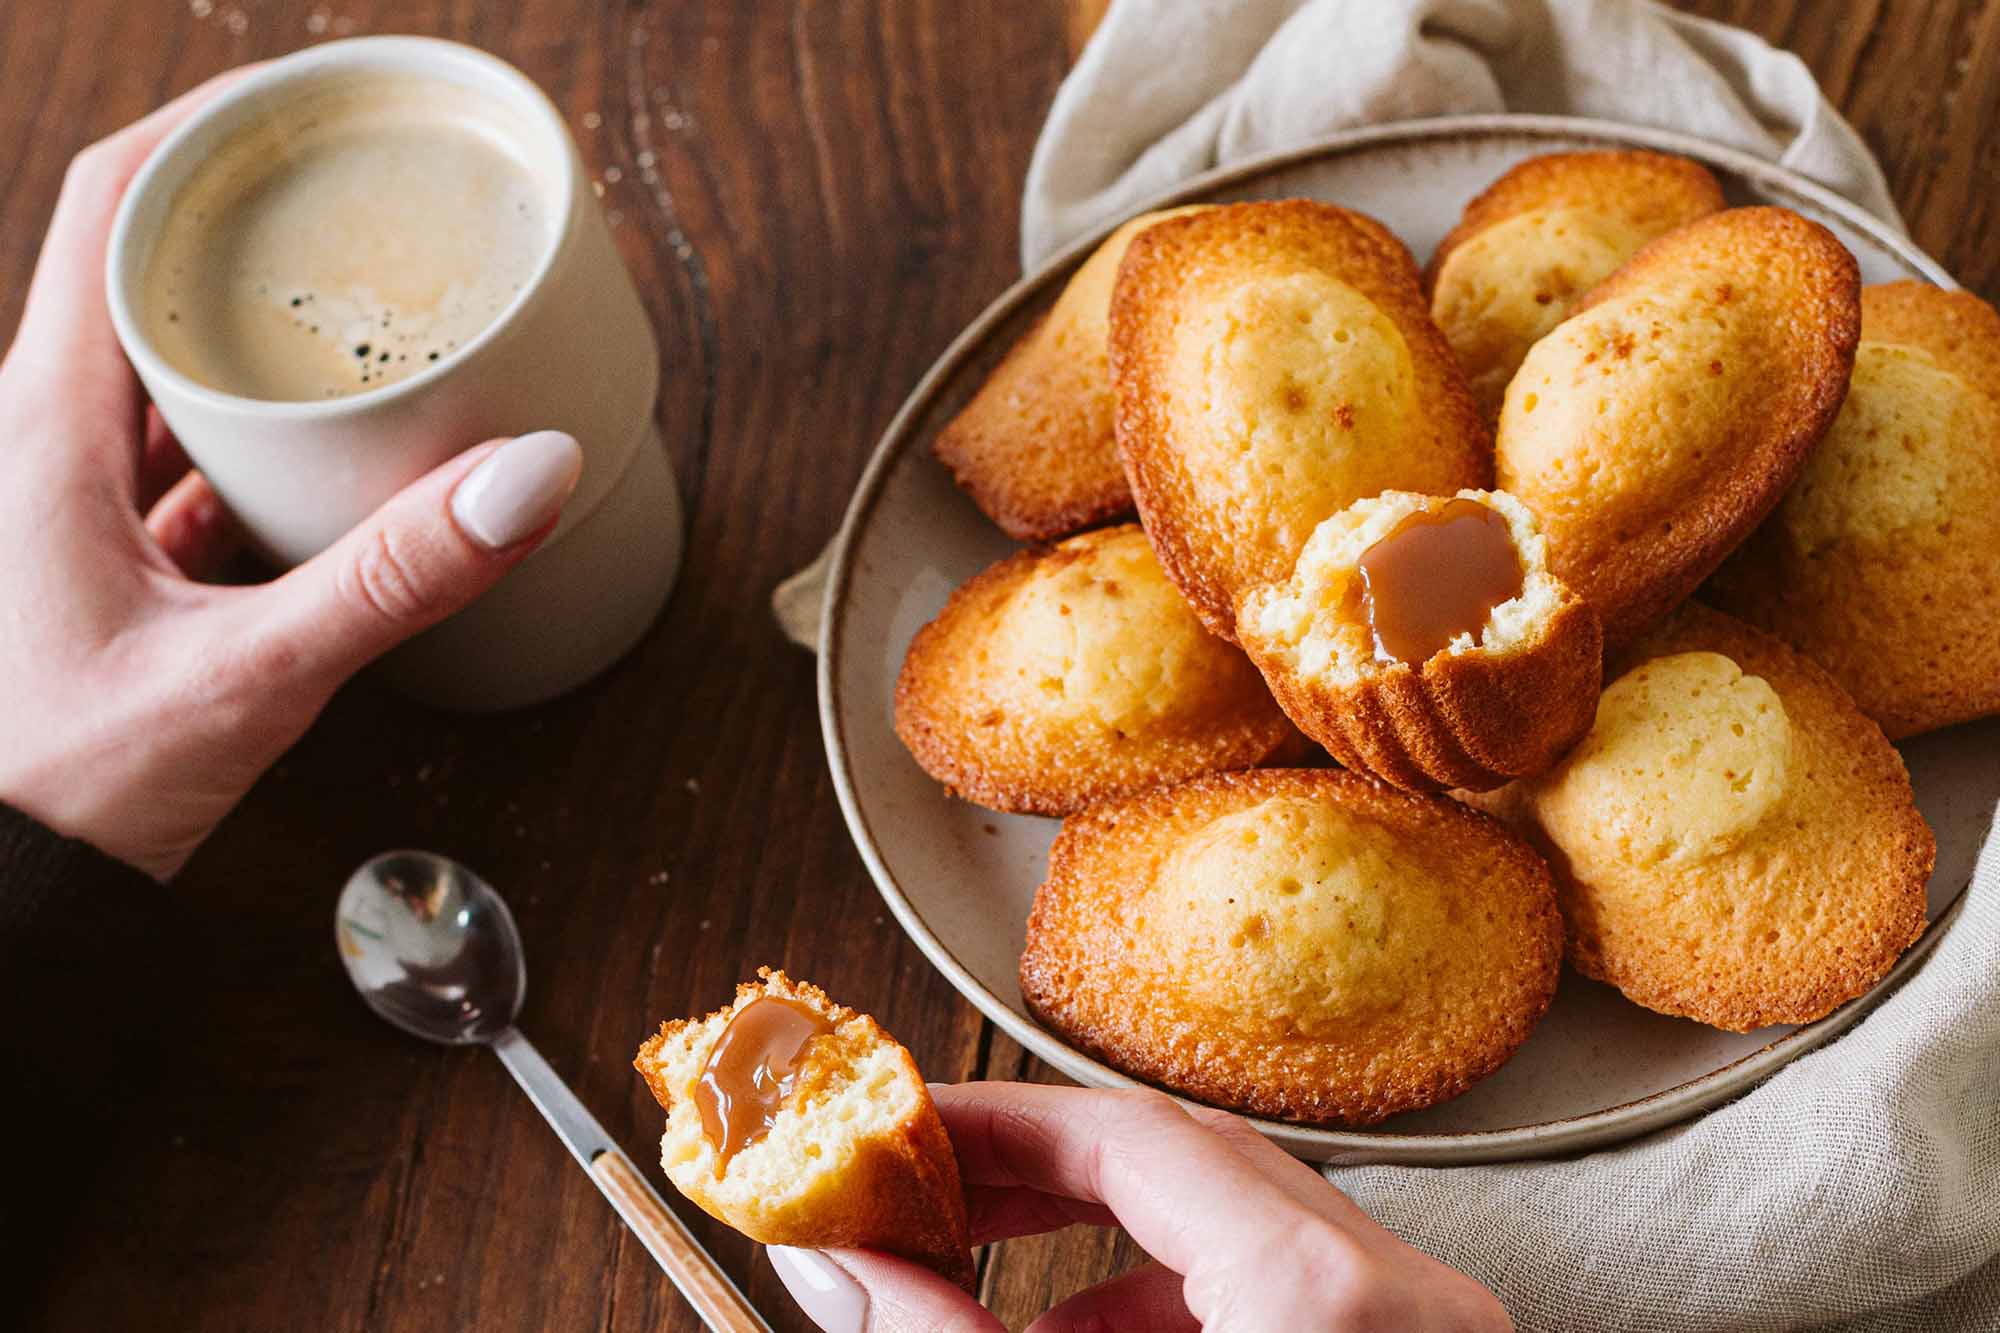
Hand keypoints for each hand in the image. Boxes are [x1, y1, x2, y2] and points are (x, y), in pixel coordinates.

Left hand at [0, 72, 582, 879]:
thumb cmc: (57, 789)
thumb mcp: (244, 676)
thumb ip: (392, 578)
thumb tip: (528, 473)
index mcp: (39, 423)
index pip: (112, 201)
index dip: (211, 124)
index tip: (317, 100)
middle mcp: (41, 439)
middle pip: (153, 271)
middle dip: (270, 229)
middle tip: (378, 206)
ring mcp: (68, 500)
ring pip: (173, 371)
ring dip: (270, 340)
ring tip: (380, 320)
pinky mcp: (102, 559)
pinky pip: (186, 458)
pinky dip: (266, 438)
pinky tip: (343, 463)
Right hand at [768, 1082, 1510, 1331]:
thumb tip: (842, 1272)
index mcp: (1327, 1297)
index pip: (1134, 1136)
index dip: (991, 1116)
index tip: (889, 1123)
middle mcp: (1402, 1296)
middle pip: (1188, 1163)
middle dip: (1030, 1173)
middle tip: (909, 1185)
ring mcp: (1422, 1330)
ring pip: (1236, 1233)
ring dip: (1090, 1249)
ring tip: (967, 1274)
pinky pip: (1283, 1299)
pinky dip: (1169, 1310)